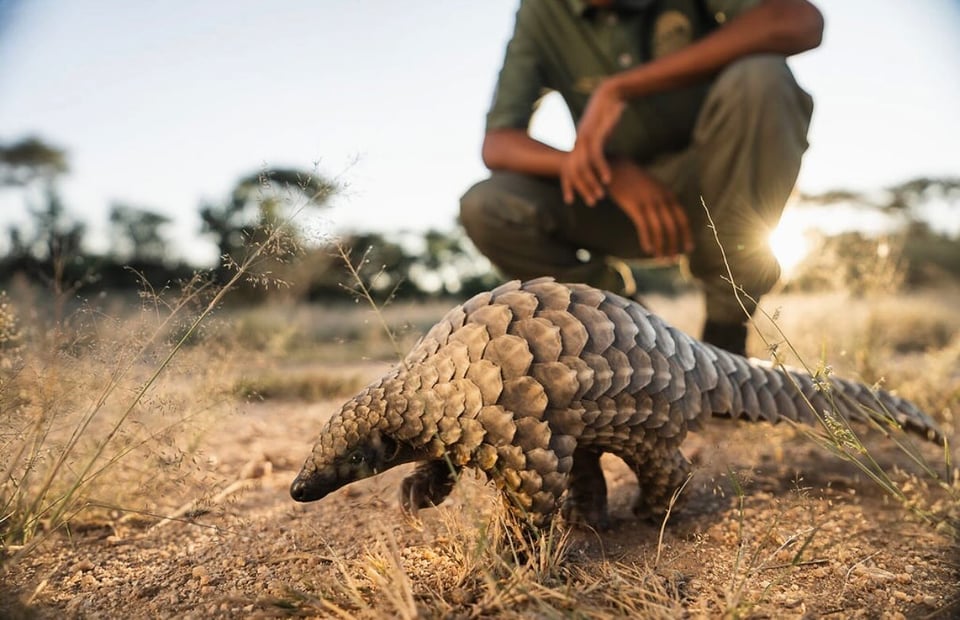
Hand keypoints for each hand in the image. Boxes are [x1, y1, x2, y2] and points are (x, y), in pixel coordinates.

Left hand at [560, 80, 624, 205]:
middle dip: (581, 190)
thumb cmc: (605, 115)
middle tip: (591, 203)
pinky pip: (596, 156)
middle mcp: (576, 144)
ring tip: (600, 196)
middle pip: (573, 172)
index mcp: (575, 145)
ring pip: (583, 168)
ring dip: (591, 183)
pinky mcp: (595, 134)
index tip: (569, 201)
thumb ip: (595, 148)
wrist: (609, 94)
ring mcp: (584, 139)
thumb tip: (596, 161)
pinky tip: (607, 180)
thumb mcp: (598, 135)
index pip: (566, 170)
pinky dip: (601, 169)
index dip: (567, 186)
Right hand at [606, 161, 693, 257]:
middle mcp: (662, 199)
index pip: (682, 219)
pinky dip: (647, 239)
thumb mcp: (655, 188)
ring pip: (659, 230)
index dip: (686, 235)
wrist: (618, 169)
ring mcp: (649, 203)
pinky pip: (644, 227)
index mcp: (669, 195)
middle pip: (673, 227)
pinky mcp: (635, 206)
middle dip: (674, 245)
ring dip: (661, 246)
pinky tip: (648, 249)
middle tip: (673, 260)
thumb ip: (663, 201)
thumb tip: (668, 220)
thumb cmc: (635, 180)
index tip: (688, 249)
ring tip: (660, 259)